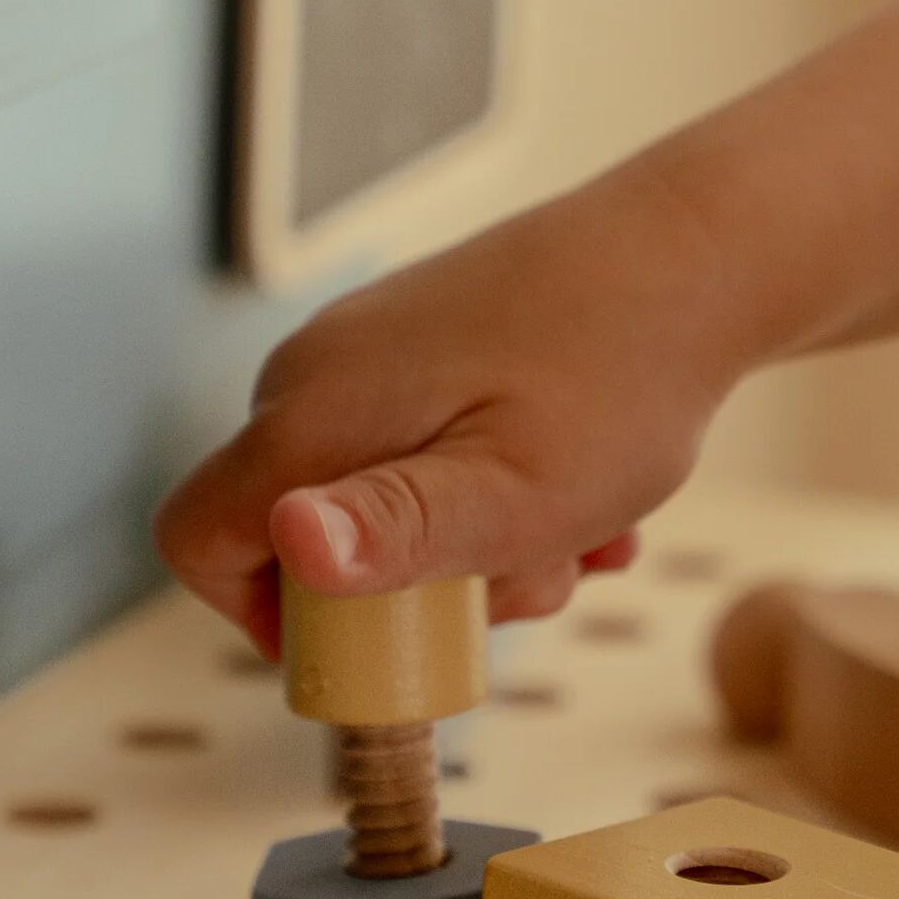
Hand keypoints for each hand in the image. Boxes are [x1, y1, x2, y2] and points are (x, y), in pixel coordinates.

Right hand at [154, 159, 766, 653]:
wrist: (699, 256)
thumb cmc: (618, 383)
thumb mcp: (517, 493)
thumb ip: (400, 529)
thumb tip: (290, 543)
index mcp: (315, 412)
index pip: (199, 540)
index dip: (263, 619)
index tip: (373, 642)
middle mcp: (319, 372)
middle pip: (308, 531)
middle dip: (415, 589)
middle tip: (531, 578)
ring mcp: (374, 350)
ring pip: (389, 498)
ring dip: (483, 546)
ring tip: (585, 532)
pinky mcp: (428, 341)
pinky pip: (435, 452)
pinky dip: (504, 493)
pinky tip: (595, 500)